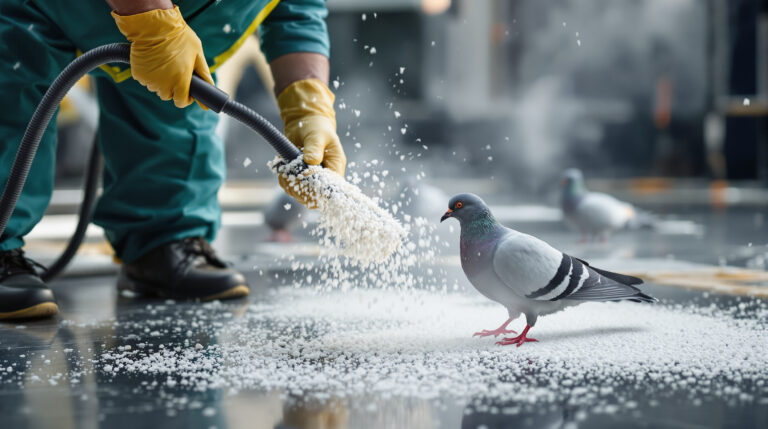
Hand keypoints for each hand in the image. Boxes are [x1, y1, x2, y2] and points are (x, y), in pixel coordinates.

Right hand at [111, 6, 214, 108]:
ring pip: (156, 88)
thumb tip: (209, 92)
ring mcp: (149, 79)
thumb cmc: (179, 37)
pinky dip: (149, 75)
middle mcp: (164, 83)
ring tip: (164, 63)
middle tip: (175, 71)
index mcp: (180, 80)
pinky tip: (153, 61)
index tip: (186, 89)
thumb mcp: (197, 53)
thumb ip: (204, 74)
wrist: (153, 24)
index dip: (185, 97)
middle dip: (172, 88)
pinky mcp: (138, 74)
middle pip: (168, 95)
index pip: (181, 102)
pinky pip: (145, 80)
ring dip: (160, 81)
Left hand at [277, 78, 345, 205]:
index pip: (331, 188)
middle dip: (302, 189)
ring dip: (291, 185)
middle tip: (293, 175)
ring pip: (301, 195)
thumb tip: (311, 161)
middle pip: (316, 197)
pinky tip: (284, 170)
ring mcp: (311, 179)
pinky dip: (285, 181)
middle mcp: (324, 177)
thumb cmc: (316, 127)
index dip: (320, 191)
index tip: (306, 181)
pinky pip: (291, 188)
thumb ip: (315, 148)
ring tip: (287, 170)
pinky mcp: (299, 178)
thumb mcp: (318, 135)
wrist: (304, 122)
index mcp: (335, 167)